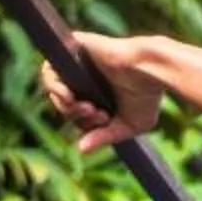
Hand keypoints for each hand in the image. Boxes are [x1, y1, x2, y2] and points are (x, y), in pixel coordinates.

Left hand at [39, 31, 166, 154]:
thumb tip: (81, 149)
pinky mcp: (73, 50)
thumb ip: (104, 137)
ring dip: (62, 102)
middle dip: (75, 114)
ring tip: (79, 104)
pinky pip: (50, 67)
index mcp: (100, 96)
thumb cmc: (148, 95)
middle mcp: (88, 79)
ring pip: (55, 88)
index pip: (77, 115)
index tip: (104, 118)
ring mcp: (80, 64)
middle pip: (64, 104)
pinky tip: (67, 94)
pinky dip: (52, 83)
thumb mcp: (129, 125)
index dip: (84, 123)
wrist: (151, 69)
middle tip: (95, 111)